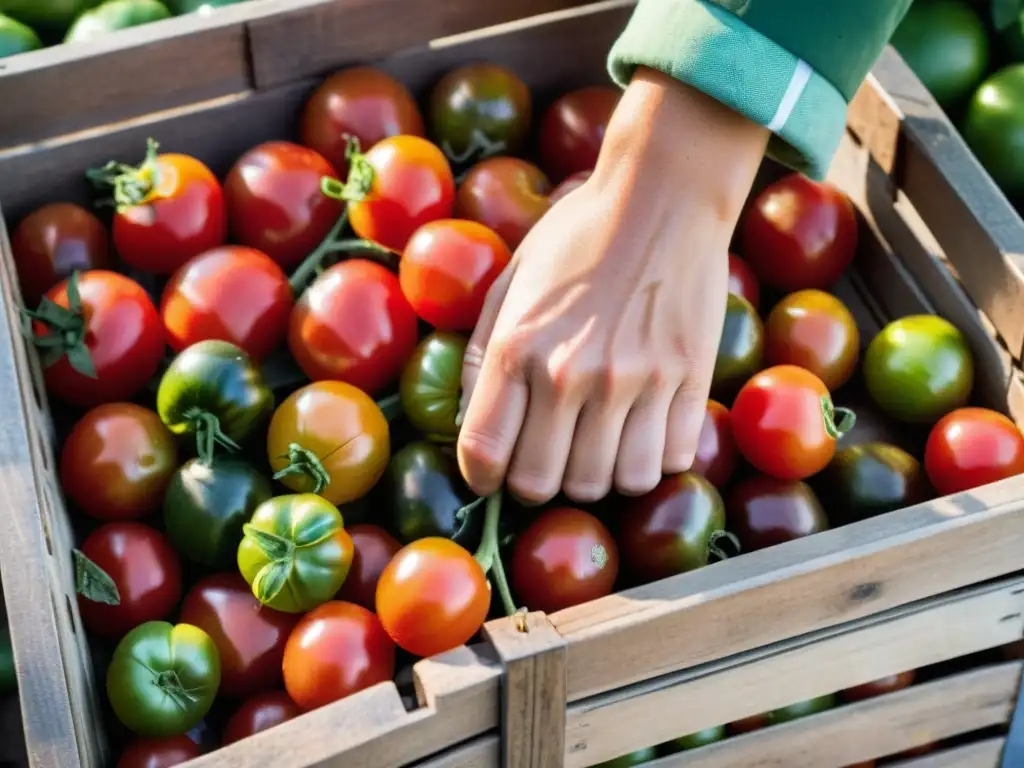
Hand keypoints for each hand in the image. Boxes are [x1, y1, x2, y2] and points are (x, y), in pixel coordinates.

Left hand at [457, 68, 768, 502]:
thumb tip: (471, 424)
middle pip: (545, 484)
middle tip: (546, 458)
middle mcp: (572, 373)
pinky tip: (644, 431)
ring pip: (611, 483)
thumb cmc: (578, 236)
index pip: (485, 454)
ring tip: (597, 446)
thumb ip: (484, 356)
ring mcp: (636, 381)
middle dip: (538, 482)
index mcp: (518, 346)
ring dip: (599, 476)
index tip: (490, 474)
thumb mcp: (510, 282)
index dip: (481, 478)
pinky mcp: (688, 381)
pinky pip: (668, 461)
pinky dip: (653, 459)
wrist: (662, 196)